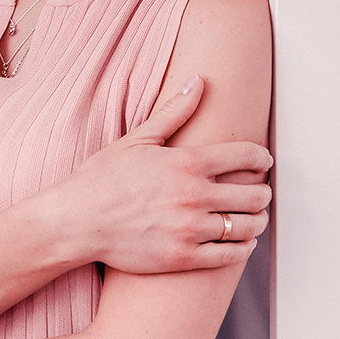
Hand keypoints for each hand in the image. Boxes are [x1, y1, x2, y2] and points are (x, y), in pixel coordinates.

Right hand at [33, 75, 271, 274]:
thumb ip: (174, 111)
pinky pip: (228, 256)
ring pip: (246, 227)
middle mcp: (194, 196)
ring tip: (254, 218)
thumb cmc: (102, 179)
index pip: (246, 157)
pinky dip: (242, 249)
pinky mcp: (182, 258)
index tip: (263, 161)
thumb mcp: (138, 139)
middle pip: (253, 195)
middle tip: (260, 192)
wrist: (76, 222)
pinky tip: (241, 243)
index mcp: (187, 163)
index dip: (262, 158)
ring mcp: (189, 230)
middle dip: (262, 192)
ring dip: (257, 221)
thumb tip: (198, 80)